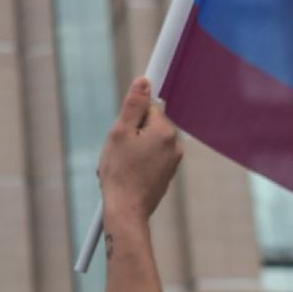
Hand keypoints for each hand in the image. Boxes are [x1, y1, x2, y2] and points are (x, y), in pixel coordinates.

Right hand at [97, 77, 181, 228]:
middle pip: (148, 125)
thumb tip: (144, 80)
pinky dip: (138, 162)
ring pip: (148, 142)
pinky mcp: (167, 174)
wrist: (127, 212)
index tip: (125, 128)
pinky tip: (126, 174)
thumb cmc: (120, 173)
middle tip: (118, 151)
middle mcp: (174, 144)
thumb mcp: (120, 133)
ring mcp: (172, 161)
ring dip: (133, 149)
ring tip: (120, 166)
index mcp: (164, 131)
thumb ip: (133, 105)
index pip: (147, 108)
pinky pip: (151, 157)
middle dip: (130, 134)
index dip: (130, 117)